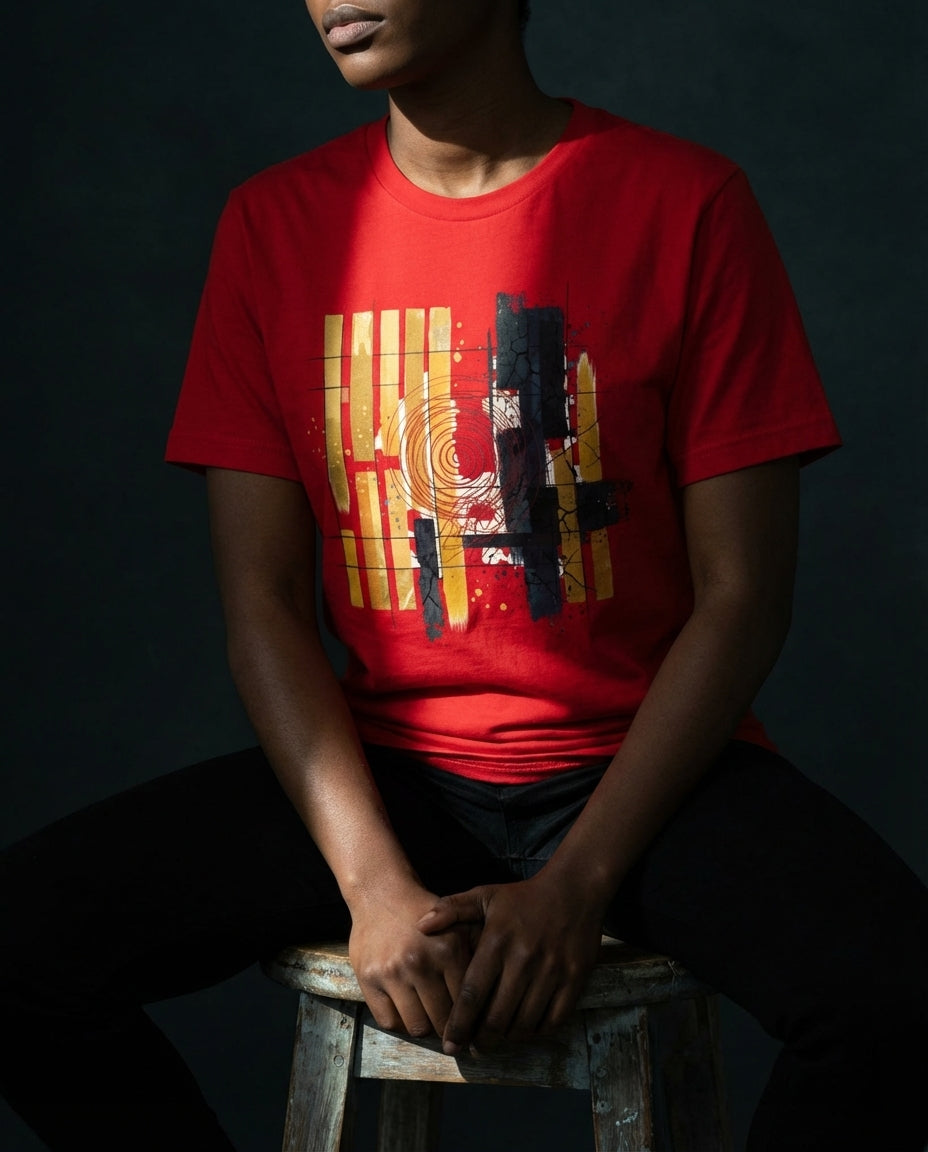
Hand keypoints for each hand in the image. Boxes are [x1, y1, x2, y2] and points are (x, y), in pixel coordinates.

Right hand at [348, 880, 473, 1038]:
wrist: (381, 893)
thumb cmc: (424, 913)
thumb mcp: (457, 924)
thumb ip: (476, 955)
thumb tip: (495, 997)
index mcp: (448, 949)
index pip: (467, 1003)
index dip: (472, 1018)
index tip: (473, 1026)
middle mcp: (419, 962)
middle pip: (443, 1021)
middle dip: (450, 1028)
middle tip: (452, 1029)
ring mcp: (392, 972)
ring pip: (417, 1027)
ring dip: (425, 1027)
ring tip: (429, 1018)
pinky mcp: (368, 979)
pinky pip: (389, 1022)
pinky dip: (400, 1023)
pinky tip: (407, 1011)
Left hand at [417, 869, 604, 1054]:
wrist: (575, 889)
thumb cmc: (523, 898)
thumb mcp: (486, 895)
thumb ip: (451, 909)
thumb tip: (420, 925)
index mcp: (497, 942)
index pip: (472, 994)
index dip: (459, 1025)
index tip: (450, 1044)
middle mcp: (523, 960)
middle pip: (496, 1017)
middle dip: (481, 1040)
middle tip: (473, 1047)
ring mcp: (551, 971)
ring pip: (524, 1024)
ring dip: (507, 1038)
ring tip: (497, 1039)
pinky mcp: (574, 979)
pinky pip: (553, 1020)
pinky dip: (537, 1032)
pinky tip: (525, 1028)